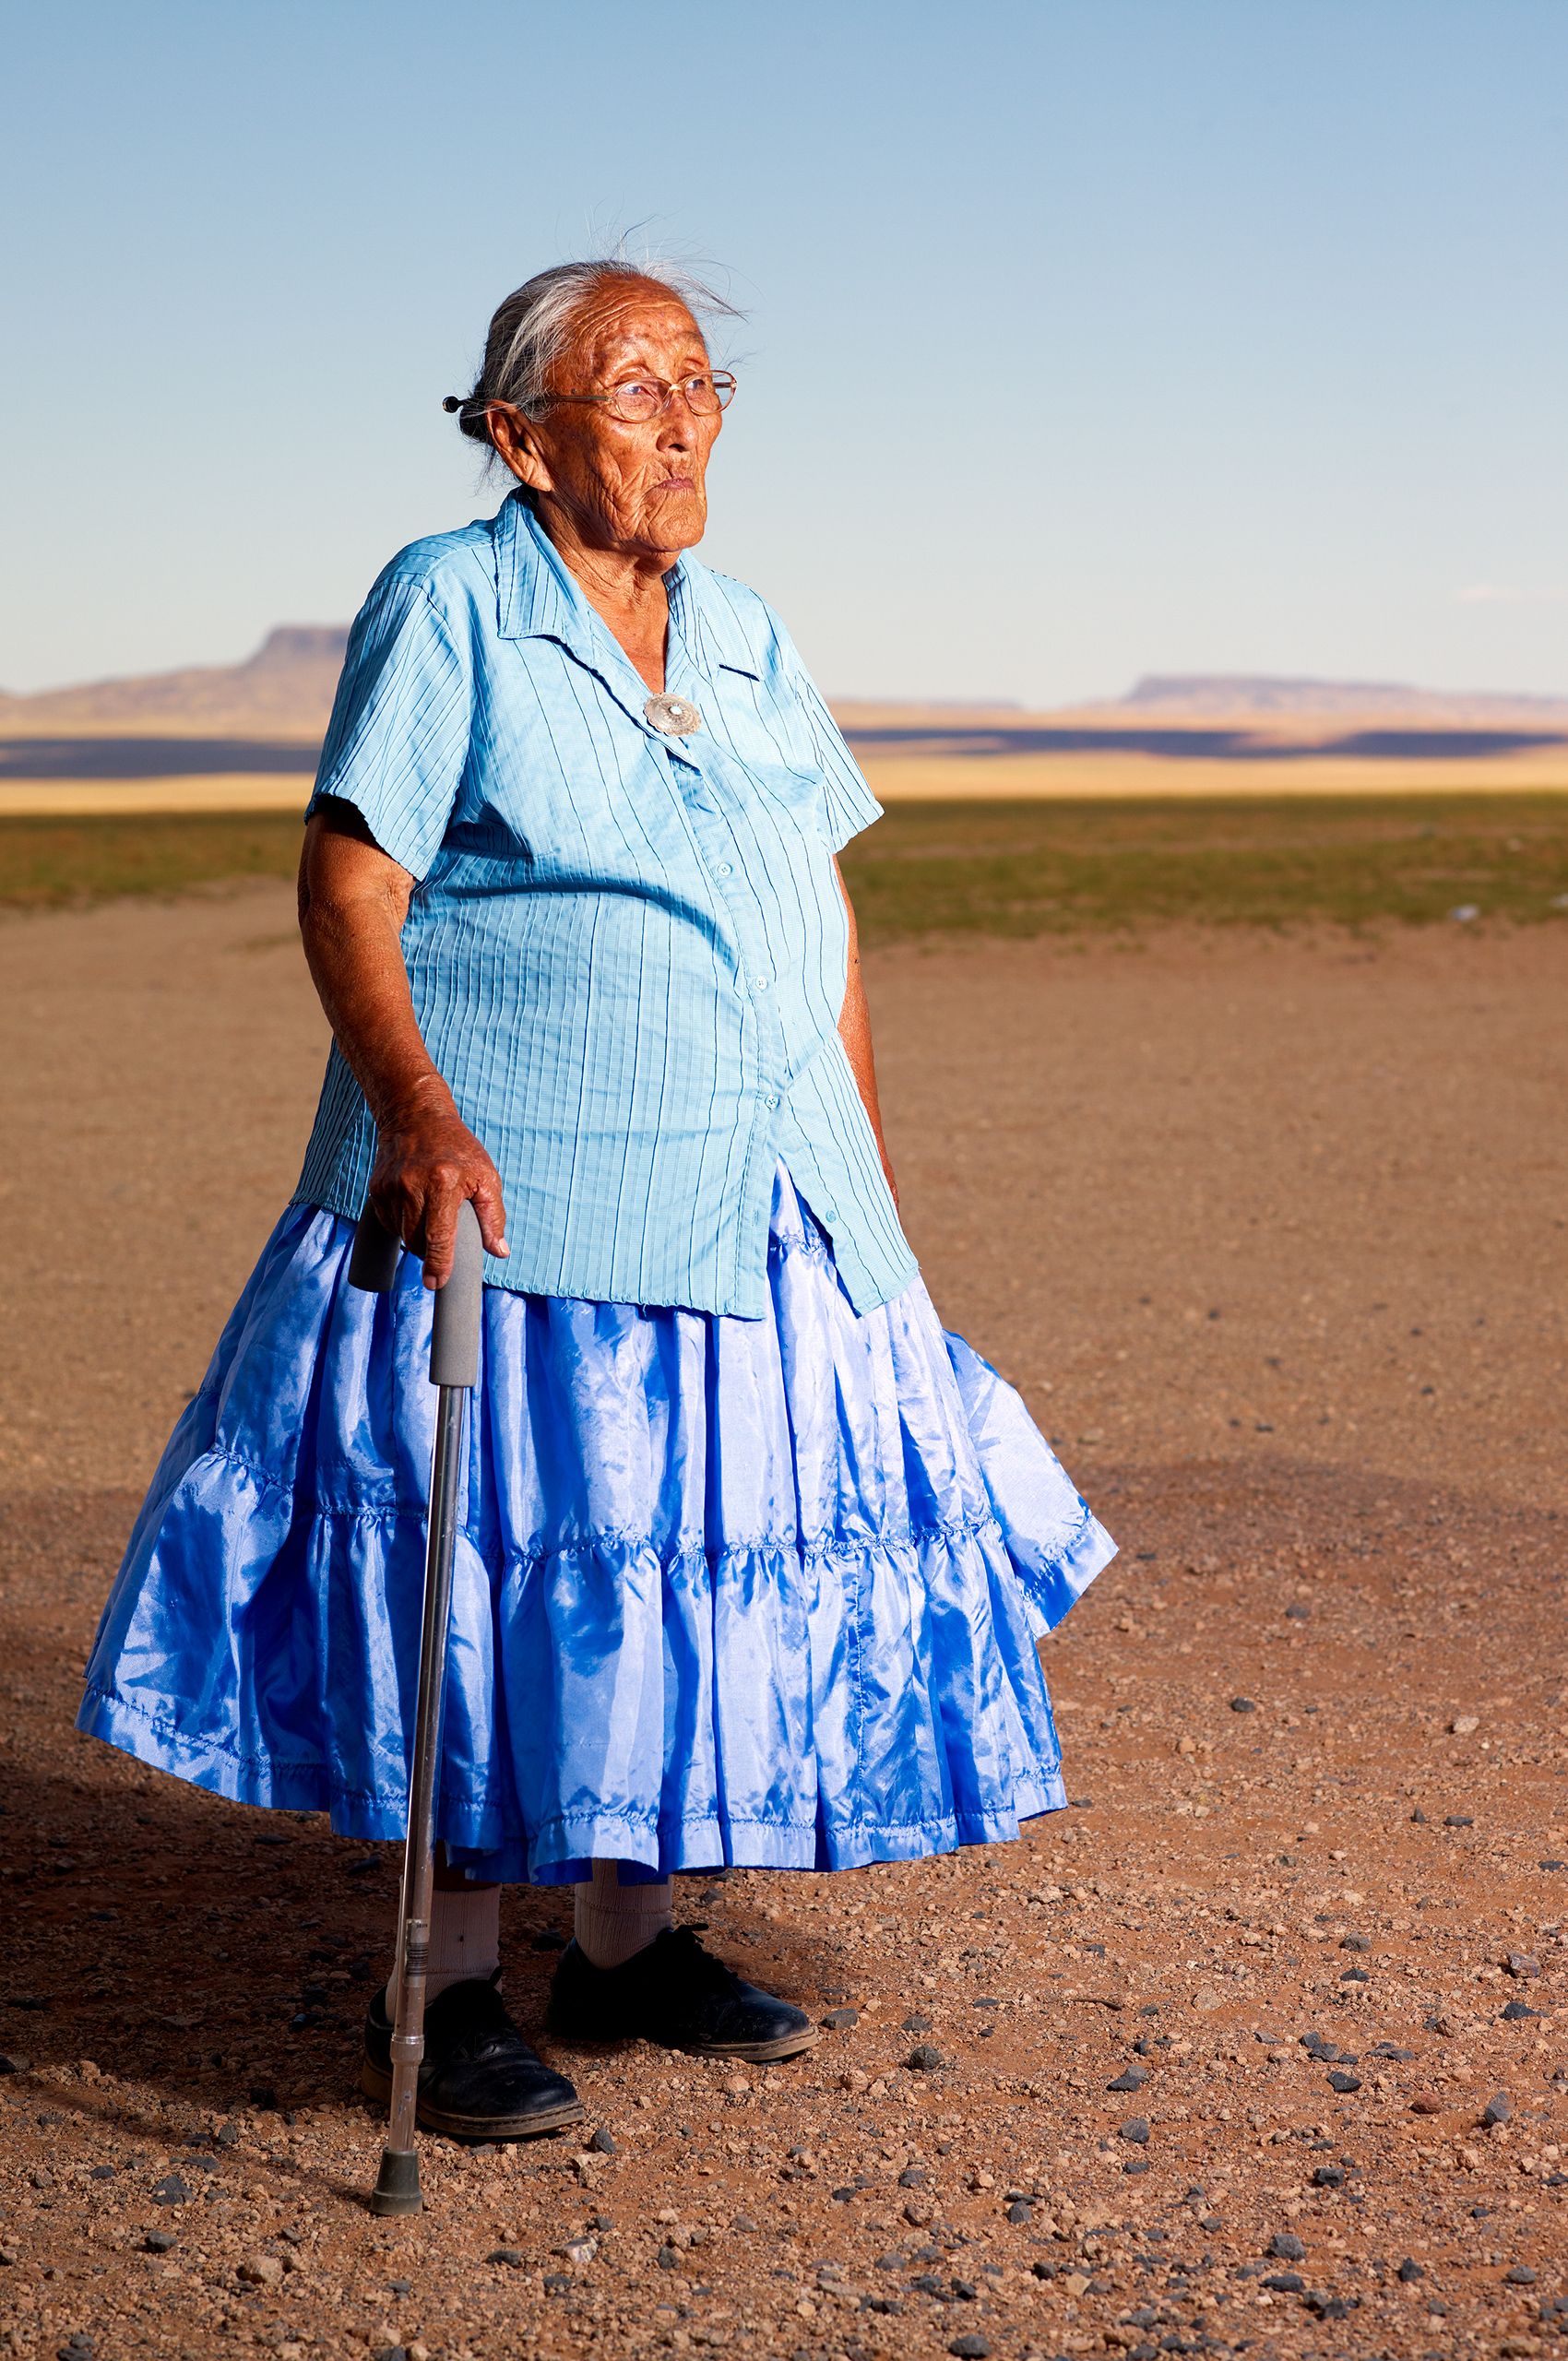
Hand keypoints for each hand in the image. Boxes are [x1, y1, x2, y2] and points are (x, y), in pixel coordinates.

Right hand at [367, 1078, 508, 1288]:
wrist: (416, 1117)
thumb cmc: (458, 1149)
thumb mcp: (485, 1176)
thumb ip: (493, 1216)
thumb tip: (500, 1251)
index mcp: (443, 1182)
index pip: (438, 1235)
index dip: (437, 1263)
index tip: (435, 1284)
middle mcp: (412, 1185)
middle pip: (417, 1240)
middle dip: (430, 1253)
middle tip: (443, 1247)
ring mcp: (390, 1188)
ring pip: (402, 1235)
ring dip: (417, 1239)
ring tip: (431, 1217)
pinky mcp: (377, 1189)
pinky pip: (390, 1223)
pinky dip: (403, 1226)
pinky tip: (415, 1209)